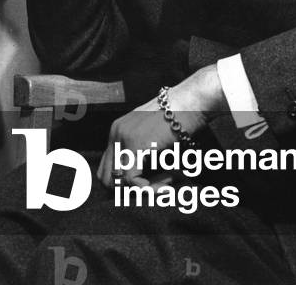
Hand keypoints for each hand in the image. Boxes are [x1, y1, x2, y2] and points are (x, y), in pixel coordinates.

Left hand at [95, 65, 225, 187]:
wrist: (190, 102)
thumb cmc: (180, 121)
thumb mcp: (155, 137)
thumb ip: (143, 155)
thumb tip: (142, 183)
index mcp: (117, 131)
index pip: (106, 169)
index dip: (122, 185)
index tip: (145, 188)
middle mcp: (115, 133)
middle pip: (105, 178)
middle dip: (126, 192)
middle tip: (152, 191)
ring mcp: (123, 138)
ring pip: (117, 182)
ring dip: (139, 191)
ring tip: (164, 187)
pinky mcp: (135, 144)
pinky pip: (132, 179)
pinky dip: (148, 188)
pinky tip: (166, 186)